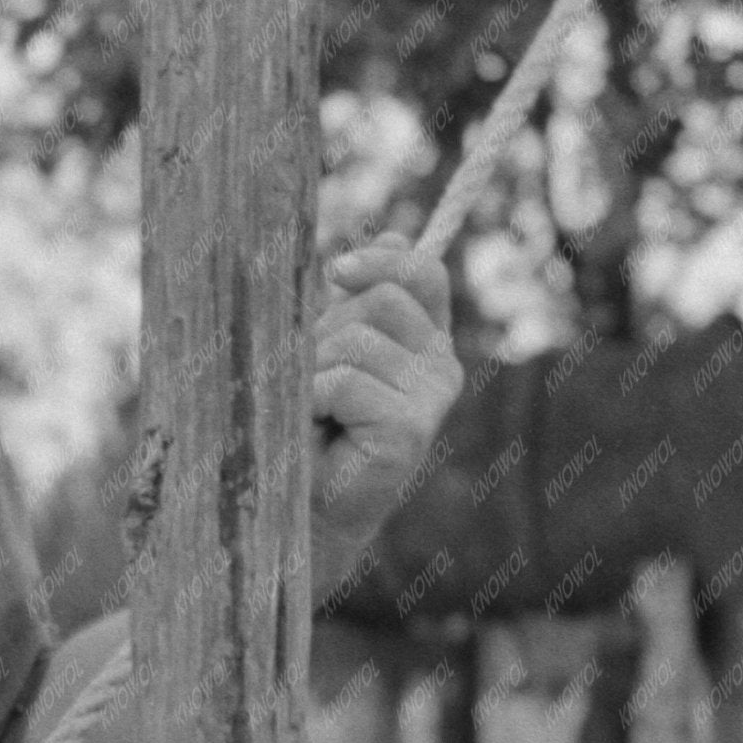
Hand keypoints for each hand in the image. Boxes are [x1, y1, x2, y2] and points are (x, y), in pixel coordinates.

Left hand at [310, 233, 461, 581]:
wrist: (302, 511)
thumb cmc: (307, 429)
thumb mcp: (331, 351)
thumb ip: (360, 301)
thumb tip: (394, 231)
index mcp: (426, 341)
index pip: (422, 274)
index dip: (382, 260)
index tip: (334, 271)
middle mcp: (441, 366)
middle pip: (378, 301)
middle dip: (325, 332)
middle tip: (313, 386)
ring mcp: (431, 399)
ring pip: (354, 341)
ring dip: (311, 373)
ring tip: (313, 414)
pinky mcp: (410, 429)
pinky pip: (344, 381)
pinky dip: (312, 400)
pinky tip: (317, 432)